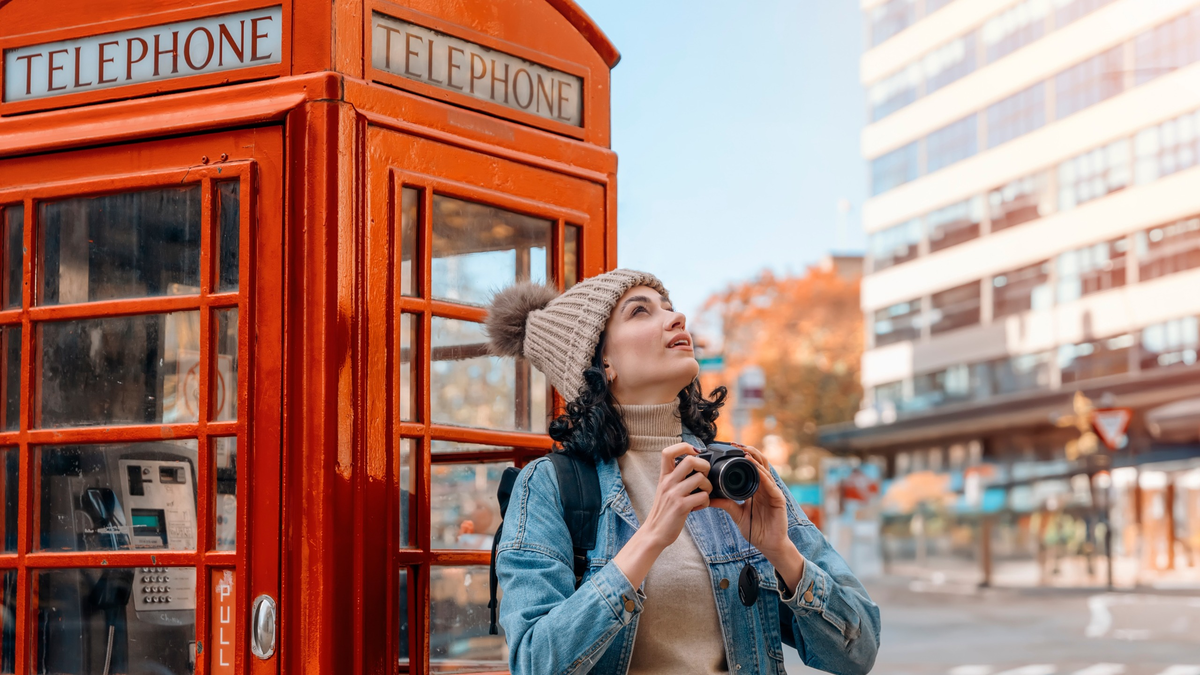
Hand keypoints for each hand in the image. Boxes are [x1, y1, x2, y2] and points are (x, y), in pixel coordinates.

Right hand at [641, 442, 712, 549]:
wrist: (654, 532)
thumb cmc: (664, 511)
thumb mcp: (665, 490)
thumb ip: (675, 478)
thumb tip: (694, 466)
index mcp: (664, 476)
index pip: (668, 451)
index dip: (683, 447)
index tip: (694, 453)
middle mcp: (668, 482)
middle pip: (690, 460)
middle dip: (704, 466)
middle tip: (705, 476)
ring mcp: (674, 494)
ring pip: (701, 479)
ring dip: (708, 487)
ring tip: (703, 494)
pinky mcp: (681, 507)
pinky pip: (703, 497)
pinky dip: (706, 502)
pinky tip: (699, 506)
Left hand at [708, 443, 791, 557]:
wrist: (769, 545)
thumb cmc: (755, 530)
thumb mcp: (737, 514)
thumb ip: (726, 504)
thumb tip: (708, 498)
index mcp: (756, 488)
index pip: (750, 467)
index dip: (742, 456)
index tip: (730, 448)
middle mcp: (765, 487)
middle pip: (759, 463)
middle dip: (749, 451)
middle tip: (736, 444)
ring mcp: (773, 492)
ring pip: (765, 470)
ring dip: (755, 460)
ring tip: (744, 452)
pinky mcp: (779, 499)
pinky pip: (770, 484)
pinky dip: (762, 475)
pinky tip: (755, 469)